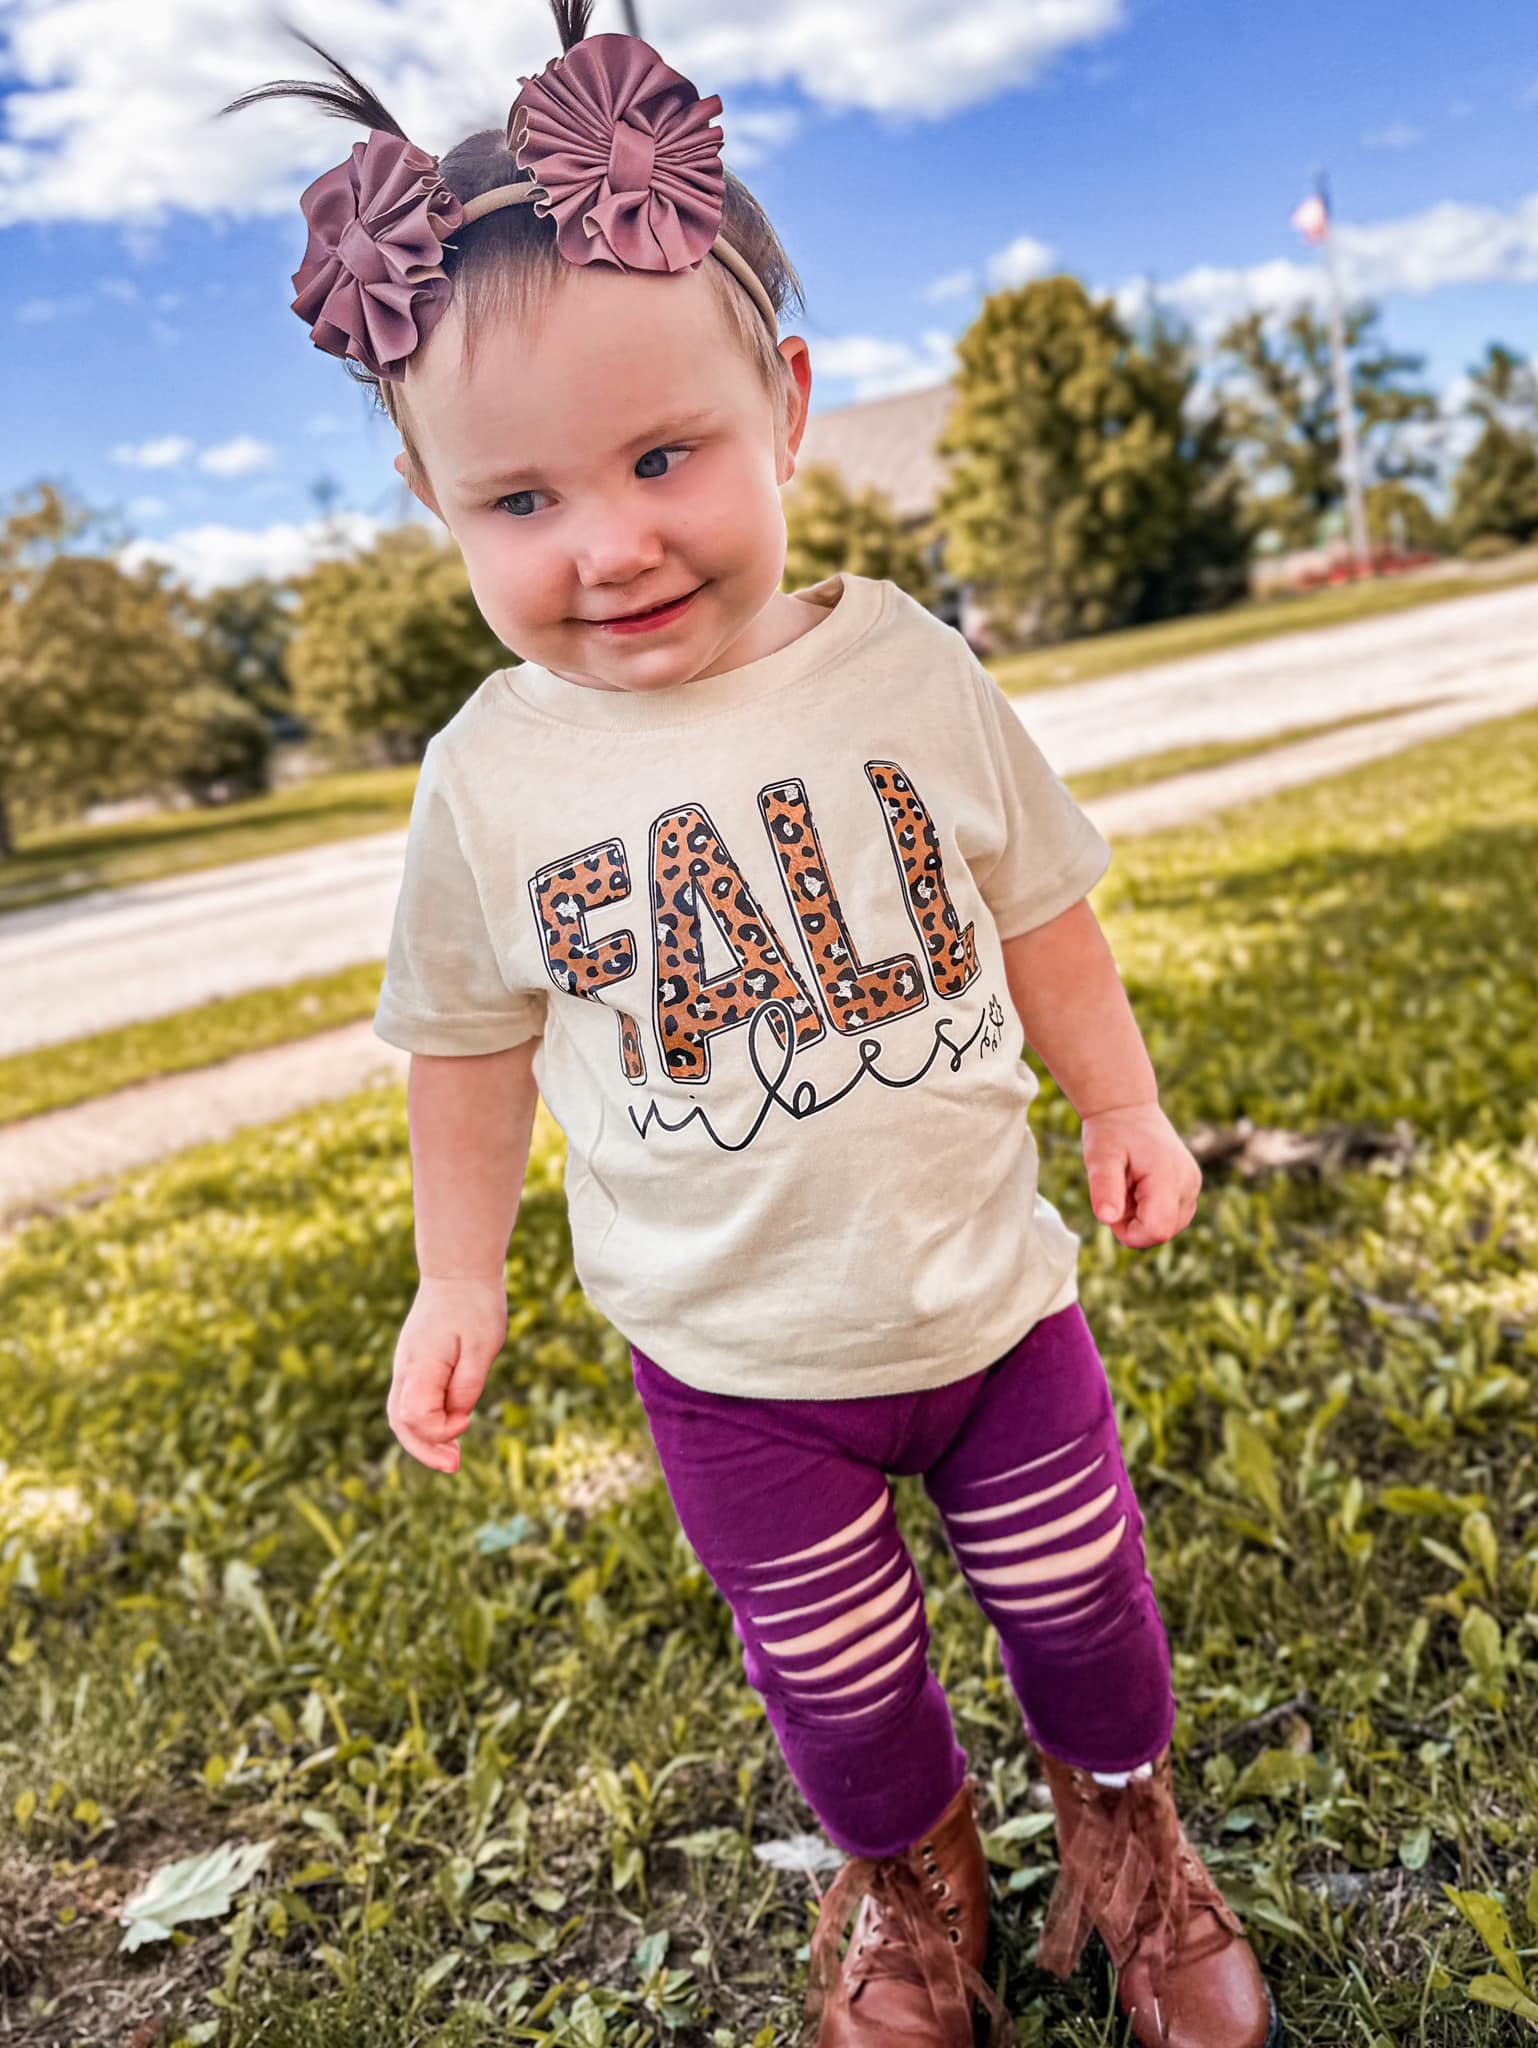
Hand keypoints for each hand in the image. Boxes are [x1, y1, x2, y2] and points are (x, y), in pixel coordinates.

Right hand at [387, 1277, 508, 1472]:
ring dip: (424, 1440)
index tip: (468, 1422)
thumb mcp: (482, 1347)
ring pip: (401, 1415)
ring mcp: (405, 1366)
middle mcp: (405, 1369)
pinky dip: (426, 1422)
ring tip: (452, 1458)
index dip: (441, 1431)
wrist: (458, 1271)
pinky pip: (410, 1401)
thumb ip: (467, 1386)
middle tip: (456, 1466)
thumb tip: (457, 1418)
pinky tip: (450, 1428)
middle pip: (400, 1423)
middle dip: (426, 1450)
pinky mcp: (413, 1363)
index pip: (416, 1417)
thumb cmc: (475, 1306)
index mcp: (420, 1366)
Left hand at [1081, 1102, 1201, 1248]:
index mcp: (1168, 1177)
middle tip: (1119, 1190)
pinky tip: (1140, 1188)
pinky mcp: (1190, 1188)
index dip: (1129, 1232)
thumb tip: (1107, 1219)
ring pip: (1167, 1228)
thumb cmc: (1112, 1132)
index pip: (1157, 1230)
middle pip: (1162, 1233)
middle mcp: (1188, 1185)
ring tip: (1130, 1186)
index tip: (1112, 1207)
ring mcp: (1193, 1187)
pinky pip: (1171, 1217)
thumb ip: (1104, 1188)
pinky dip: (1151, 1211)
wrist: (1128, 1109)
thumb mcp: (1100, 1157)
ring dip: (1142, 1218)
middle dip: (1133, 1224)